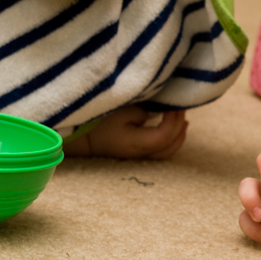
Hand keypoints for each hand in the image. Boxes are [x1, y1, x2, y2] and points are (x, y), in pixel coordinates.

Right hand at [62, 106, 187, 158]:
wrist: (77, 137)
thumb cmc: (96, 121)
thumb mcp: (119, 110)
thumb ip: (142, 111)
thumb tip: (159, 112)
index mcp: (135, 143)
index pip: (164, 136)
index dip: (173, 119)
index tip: (174, 103)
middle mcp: (139, 153)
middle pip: (169, 147)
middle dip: (179, 127)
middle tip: (180, 108)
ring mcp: (137, 155)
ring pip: (166, 152)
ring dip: (178, 135)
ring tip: (182, 119)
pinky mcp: (135, 152)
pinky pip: (160, 150)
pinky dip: (171, 138)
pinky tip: (173, 125)